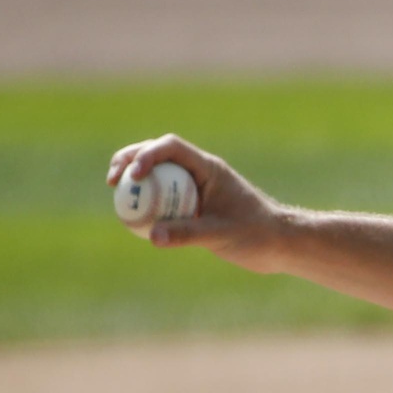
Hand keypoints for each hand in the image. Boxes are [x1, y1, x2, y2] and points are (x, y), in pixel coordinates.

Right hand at [107, 135, 291, 271]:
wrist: (280, 244)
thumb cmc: (258, 235)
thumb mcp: (222, 234)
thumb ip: (188, 234)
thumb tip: (152, 236)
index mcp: (209, 169)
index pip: (171, 147)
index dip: (146, 154)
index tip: (132, 175)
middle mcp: (201, 173)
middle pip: (158, 154)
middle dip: (131, 160)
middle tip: (112, 180)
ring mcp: (197, 188)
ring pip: (160, 175)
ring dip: (136, 179)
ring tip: (116, 192)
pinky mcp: (195, 205)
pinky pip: (164, 196)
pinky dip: (147, 200)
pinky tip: (133, 216)